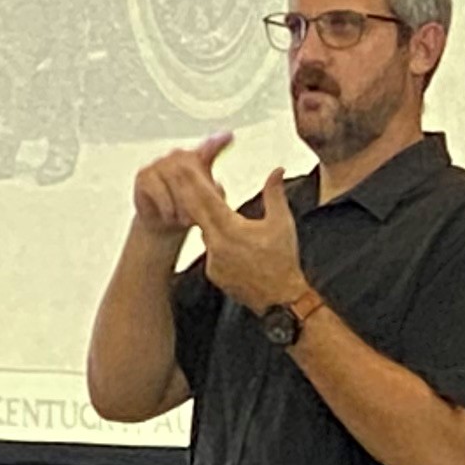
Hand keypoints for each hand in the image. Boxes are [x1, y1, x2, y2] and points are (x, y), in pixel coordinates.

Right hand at [129, 132, 226, 239]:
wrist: (163, 225)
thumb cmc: (188, 210)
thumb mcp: (208, 206)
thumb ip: (216, 194)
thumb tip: (216, 187)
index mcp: (197, 161)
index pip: (209, 148)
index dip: (218, 142)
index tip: (228, 135)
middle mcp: (178, 157)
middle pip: (189, 170)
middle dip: (194, 196)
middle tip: (197, 218)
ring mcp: (159, 163)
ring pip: (172, 179)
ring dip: (180, 203)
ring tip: (184, 220)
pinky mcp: (144, 175)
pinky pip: (156, 188)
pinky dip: (165, 205)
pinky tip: (170, 215)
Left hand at [173, 160, 305, 312]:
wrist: (280, 299)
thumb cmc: (283, 262)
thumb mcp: (283, 224)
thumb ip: (274, 194)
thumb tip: (276, 171)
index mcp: (231, 228)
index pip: (206, 197)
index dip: (194, 179)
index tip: (184, 165)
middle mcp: (216, 243)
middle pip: (194, 211)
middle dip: (187, 192)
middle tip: (180, 176)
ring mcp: (212, 259)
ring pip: (204, 231)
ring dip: (204, 219)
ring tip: (210, 210)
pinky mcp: (213, 272)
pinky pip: (210, 250)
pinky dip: (216, 242)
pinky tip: (231, 245)